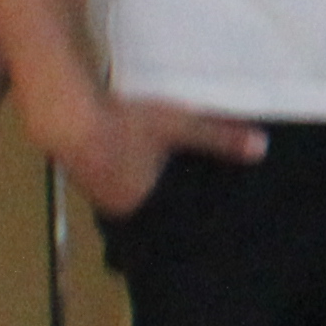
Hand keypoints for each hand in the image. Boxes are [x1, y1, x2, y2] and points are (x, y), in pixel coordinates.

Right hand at [42, 92, 265, 222]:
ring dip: (143, 175)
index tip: (202, 200)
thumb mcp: (179, 127)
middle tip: (188, 179)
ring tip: (165, 165)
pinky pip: (112, 170)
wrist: (65, 110)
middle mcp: (112, 204)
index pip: (168, 215)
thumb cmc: (125, 126)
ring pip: (128, 185)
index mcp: (135, 206)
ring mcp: (91, 186)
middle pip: (147, 201)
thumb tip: (261, 149)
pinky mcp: (78, 165)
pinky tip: (135, 148)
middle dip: (166, 190)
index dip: (185, 204)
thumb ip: (219, 137)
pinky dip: (126, 162)